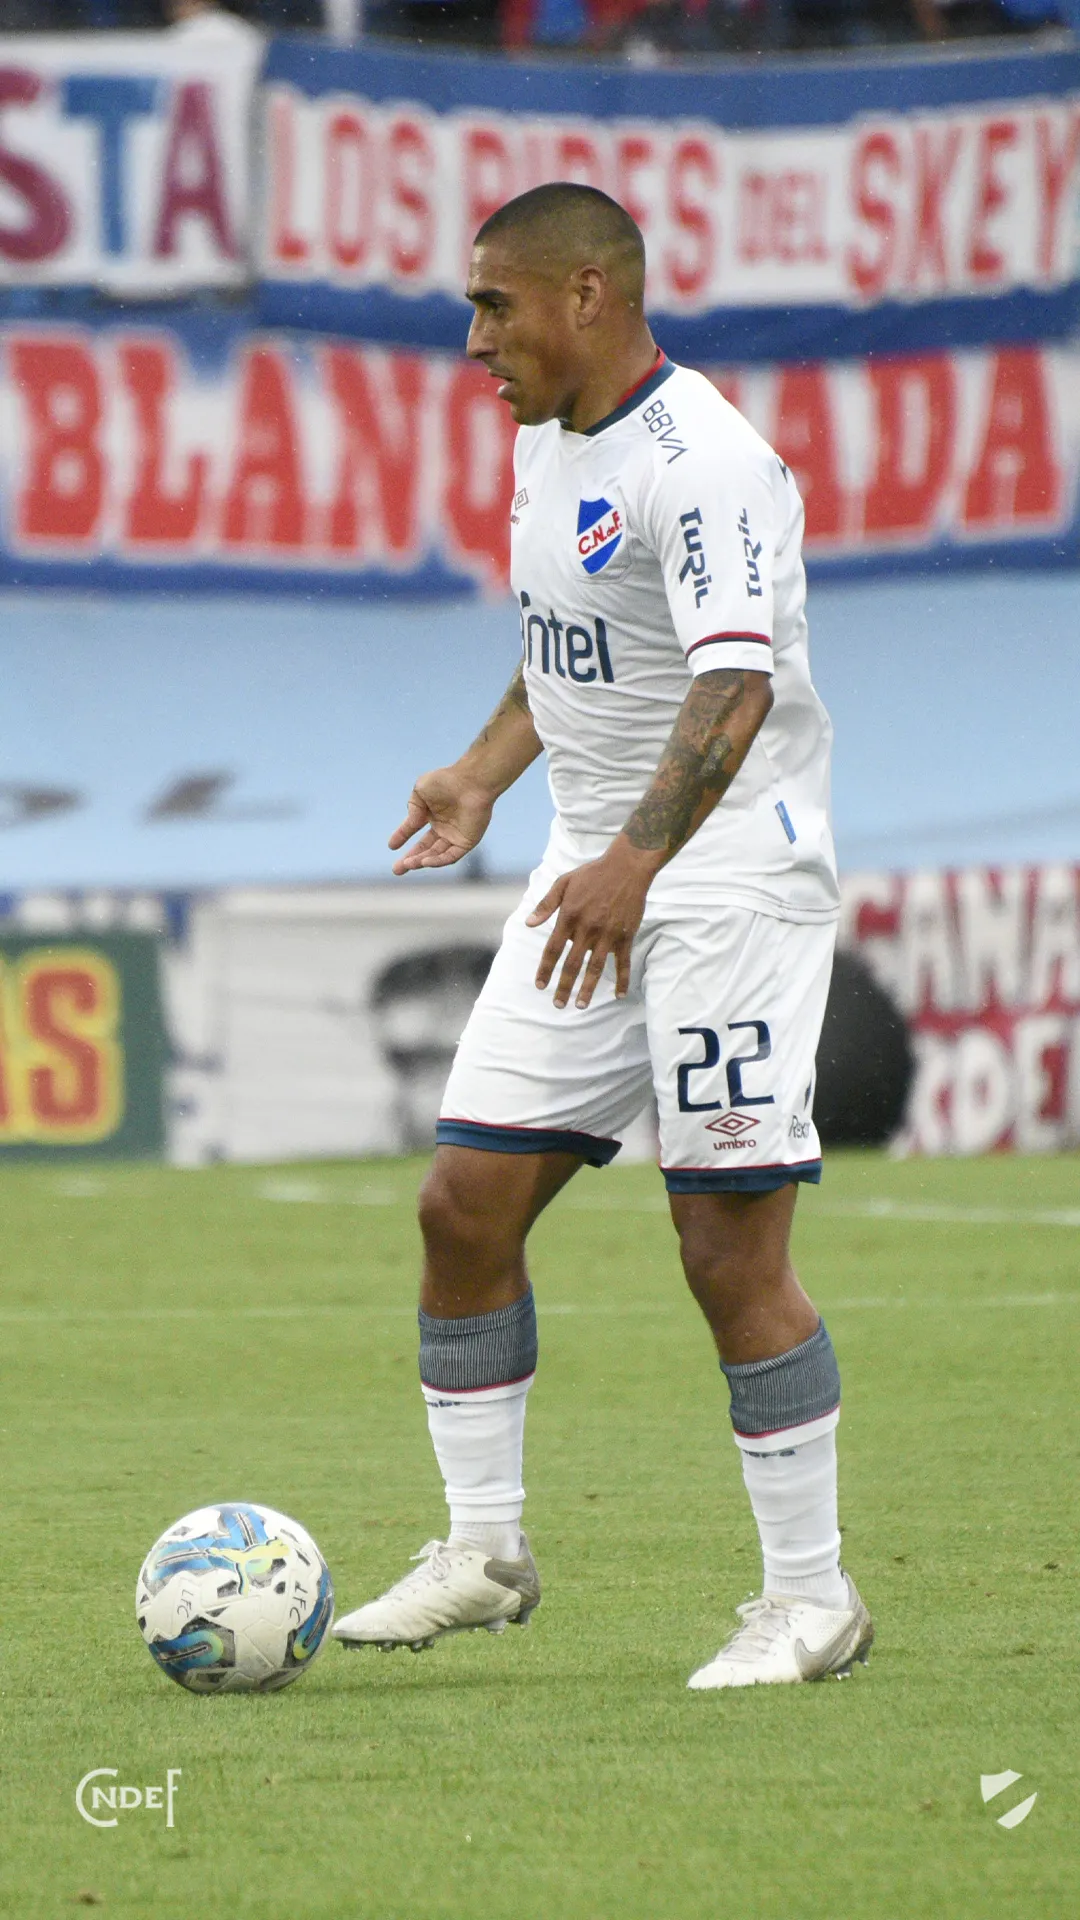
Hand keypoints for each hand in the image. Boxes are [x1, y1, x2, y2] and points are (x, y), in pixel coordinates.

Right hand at [389, 766, 495, 873]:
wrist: (471, 782)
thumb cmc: (447, 781)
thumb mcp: (420, 791)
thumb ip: (413, 808)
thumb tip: (411, 824)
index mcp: (433, 813)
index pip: (414, 828)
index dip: (402, 836)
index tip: (392, 846)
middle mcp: (444, 826)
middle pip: (425, 848)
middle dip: (411, 859)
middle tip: (397, 870)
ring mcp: (455, 835)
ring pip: (436, 855)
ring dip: (421, 861)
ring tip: (407, 865)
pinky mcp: (467, 842)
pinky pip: (451, 856)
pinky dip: (438, 861)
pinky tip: (424, 862)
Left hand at [526, 842, 658, 1008]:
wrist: (627, 866)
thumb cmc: (592, 874)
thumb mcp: (564, 883)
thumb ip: (546, 905)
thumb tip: (528, 924)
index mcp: (569, 917)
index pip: (553, 949)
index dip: (545, 969)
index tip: (540, 986)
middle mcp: (587, 929)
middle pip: (572, 964)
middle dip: (564, 987)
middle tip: (558, 1005)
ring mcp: (608, 934)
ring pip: (595, 968)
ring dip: (588, 989)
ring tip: (581, 1005)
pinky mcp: (626, 936)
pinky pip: (623, 962)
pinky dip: (622, 979)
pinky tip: (619, 994)